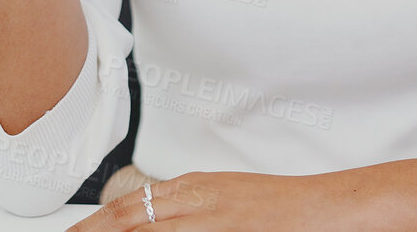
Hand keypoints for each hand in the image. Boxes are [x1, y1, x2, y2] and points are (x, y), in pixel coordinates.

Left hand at [67, 170, 376, 231]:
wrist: (323, 209)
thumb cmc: (279, 206)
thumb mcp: (224, 195)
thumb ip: (188, 206)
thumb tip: (149, 216)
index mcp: (194, 189)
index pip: (128, 207)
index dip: (93, 224)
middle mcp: (196, 207)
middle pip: (129, 223)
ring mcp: (209, 227)